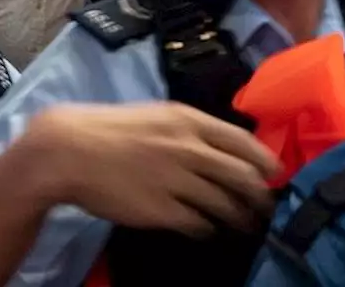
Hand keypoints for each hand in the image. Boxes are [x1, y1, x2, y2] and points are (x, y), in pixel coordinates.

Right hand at [28, 103, 279, 234]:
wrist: (69, 151)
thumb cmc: (108, 128)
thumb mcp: (154, 115)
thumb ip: (187, 128)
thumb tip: (216, 145)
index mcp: (187, 120)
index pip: (243, 141)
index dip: (265, 160)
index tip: (275, 172)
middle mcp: (189, 149)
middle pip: (242, 177)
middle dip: (261, 195)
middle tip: (268, 206)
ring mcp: (177, 181)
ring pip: (225, 204)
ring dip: (239, 217)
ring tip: (245, 224)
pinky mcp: (163, 210)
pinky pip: (199, 223)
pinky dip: (208, 228)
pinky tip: (208, 229)